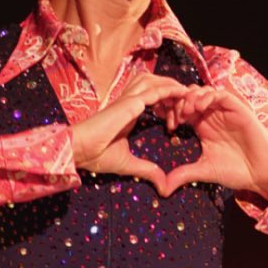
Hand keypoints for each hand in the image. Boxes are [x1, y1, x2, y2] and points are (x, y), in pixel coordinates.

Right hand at [71, 73, 188, 194]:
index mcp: (128, 112)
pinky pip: (155, 90)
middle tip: (185, 108)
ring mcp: (128, 99)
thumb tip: (164, 185)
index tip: (175, 123)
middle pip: (154, 84)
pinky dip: (170, 90)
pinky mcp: (129, 102)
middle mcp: (128, 102)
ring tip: (187, 96)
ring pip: (155, 81)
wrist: (80, 150)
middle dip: (172, 91)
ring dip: (172, 87)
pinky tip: (182, 93)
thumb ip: (148, 170)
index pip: (151, 98)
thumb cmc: (96, 155)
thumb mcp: (129, 164)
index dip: (166, 105)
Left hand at [163, 86, 267, 198]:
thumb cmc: (235, 172)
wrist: (260, 174)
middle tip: (174, 116)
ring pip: (204, 91)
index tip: (168, 126)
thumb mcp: (203, 171)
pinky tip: (199, 107)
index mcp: (202, 127)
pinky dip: (208, 96)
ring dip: (192, 97)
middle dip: (179, 102)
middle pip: (190, 96)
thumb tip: (162, 189)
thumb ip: (183, 174)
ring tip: (186, 111)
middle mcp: (212, 116)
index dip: (172, 113)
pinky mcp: (238, 109)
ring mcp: (225, 111)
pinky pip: (221, 94)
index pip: (182, 110)